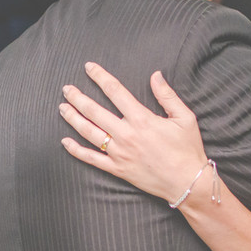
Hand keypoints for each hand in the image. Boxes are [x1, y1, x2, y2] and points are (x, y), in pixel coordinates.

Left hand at [59, 62, 207, 202]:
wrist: (187, 183)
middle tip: (66, 89)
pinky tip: (65, 142)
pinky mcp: (117, 169)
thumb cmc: (188, 149)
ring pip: (89, 132)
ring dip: (73, 118)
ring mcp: (119, 153)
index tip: (88, 67)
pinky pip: (91, 159)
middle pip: (94, 111)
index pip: (115, 91)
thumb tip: (155, 74)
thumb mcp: (184, 118)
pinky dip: (76, 150)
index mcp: (142, 119)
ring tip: (62, 108)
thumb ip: (167, 95)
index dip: (100, 76)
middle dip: (78, 97)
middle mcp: (126, 135)